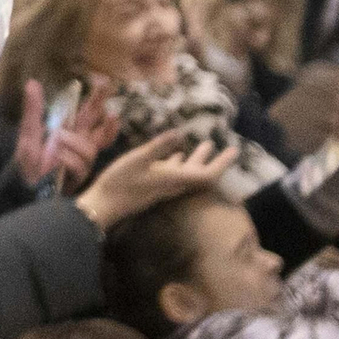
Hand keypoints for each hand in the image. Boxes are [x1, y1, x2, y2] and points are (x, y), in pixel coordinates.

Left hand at [12, 77, 115, 194]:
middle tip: (111, 110)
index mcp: (71, 131)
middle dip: (108, 118)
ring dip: (74, 142)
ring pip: (90, 148)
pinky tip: (57, 157)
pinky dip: (67, 158)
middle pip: (102, 129)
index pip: (89, 112)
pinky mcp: (78, 177)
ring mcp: (82, 162)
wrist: (23, 187)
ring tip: (57, 138)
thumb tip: (32, 82)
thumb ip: (33, 110)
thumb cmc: (29, 161)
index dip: (98, 99)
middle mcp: (81, 145)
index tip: (103, 81)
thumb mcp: (28, 132)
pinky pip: (79, 165)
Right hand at [74, 128, 233, 233]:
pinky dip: (180, 163)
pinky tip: (175, 155)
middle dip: (214, 160)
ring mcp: (164, 188)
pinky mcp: (154, 188)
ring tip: (204, 144)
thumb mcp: (138, 159)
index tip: (234, 150)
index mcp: (173, 179)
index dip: (222, 164)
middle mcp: (173, 186)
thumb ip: (159, 147)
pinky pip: (175, 175)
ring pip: (188, 175)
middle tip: (224, 146)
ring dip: (197, 161)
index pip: (206, 176)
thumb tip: (180, 133)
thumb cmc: (121, 181)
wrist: (104, 206)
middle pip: (201, 176)